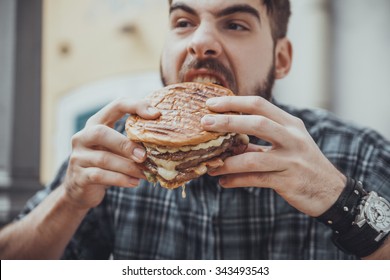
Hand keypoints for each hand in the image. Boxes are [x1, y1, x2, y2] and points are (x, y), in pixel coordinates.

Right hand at [63, 97, 159, 208]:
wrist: (81, 189)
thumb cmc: (106, 163)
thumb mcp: (116, 148)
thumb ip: (132, 141)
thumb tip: (164, 142)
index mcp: (96, 122)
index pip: (116, 105)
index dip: (136, 106)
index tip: (156, 114)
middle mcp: (83, 136)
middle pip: (101, 133)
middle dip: (125, 144)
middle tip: (144, 156)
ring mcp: (78, 156)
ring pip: (104, 159)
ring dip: (128, 167)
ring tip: (145, 173)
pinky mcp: (79, 176)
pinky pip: (100, 176)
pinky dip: (120, 180)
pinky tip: (134, 182)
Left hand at [201, 96, 345, 216]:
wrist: (331, 191)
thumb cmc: (303, 163)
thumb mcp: (287, 144)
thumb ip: (261, 140)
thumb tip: (228, 140)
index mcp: (290, 124)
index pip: (260, 104)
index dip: (234, 102)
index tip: (212, 104)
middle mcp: (292, 138)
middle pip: (257, 123)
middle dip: (227, 122)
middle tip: (204, 123)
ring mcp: (291, 160)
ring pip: (253, 158)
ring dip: (227, 162)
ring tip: (210, 166)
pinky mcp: (288, 181)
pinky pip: (256, 179)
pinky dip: (236, 181)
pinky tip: (224, 182)